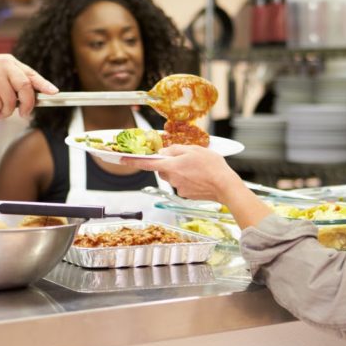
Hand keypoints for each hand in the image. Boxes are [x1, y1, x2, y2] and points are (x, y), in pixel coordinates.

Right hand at [0, 54, 57, 118]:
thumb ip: (13, 85)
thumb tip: (33, 99)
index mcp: (8, 62)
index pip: (31, 74)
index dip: (44, 84)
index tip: (54, 92)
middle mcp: (2, 65)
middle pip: (26, 87)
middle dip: (27, 104)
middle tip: (24, 113)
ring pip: (11, 101)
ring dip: (4, 111)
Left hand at [125, 145, 240, 201]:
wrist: (224, 186)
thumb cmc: (212, 166)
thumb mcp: (194, 149)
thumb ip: (176, 149)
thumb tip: (165, 152)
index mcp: (172, 165)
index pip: (147, 163)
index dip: (132, 161)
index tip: (121, 159)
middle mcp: (172, 178)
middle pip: (162, 169)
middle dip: (169, 164)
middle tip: (184, 159)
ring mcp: (178, 188)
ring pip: (172, 177)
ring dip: (180, 171)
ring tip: (196, 168)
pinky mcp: (185, 195)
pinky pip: (181, 184)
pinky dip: (187, 180)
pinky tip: (199, 177)